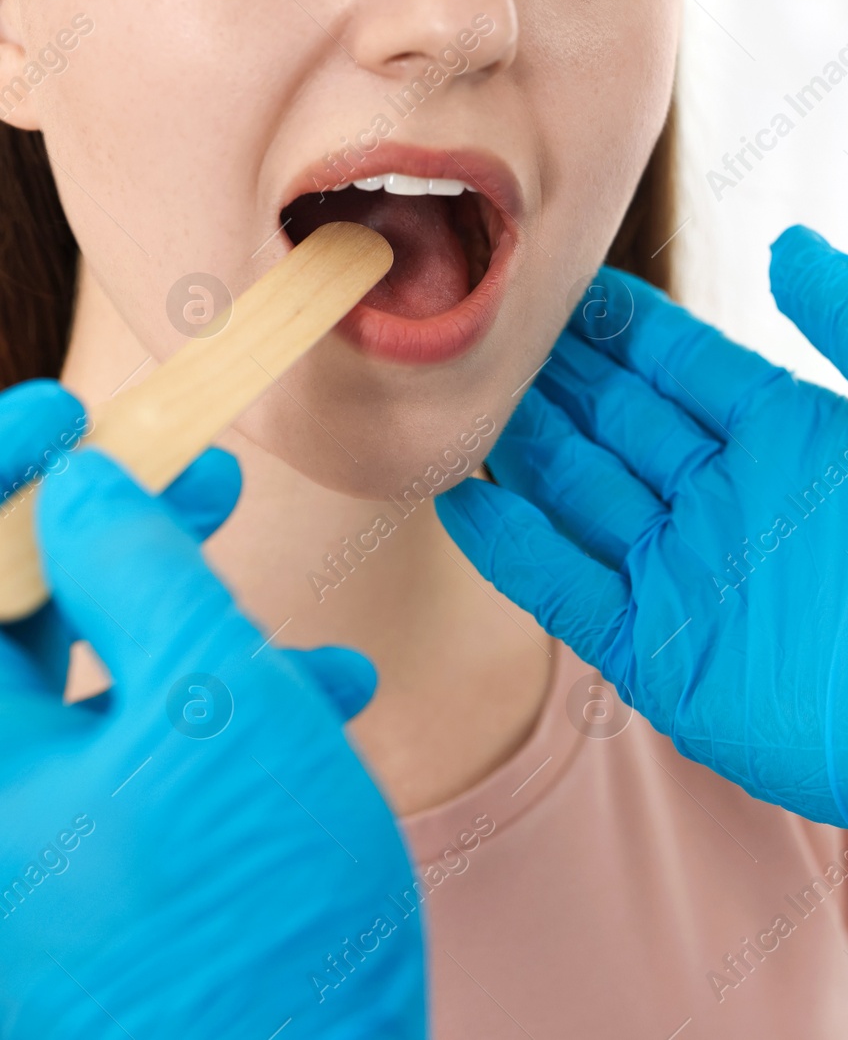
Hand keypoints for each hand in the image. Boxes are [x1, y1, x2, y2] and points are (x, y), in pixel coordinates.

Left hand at [0, 381, 422, 1037]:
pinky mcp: (94, 881)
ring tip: (299, 613)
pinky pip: (128, 766)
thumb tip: (87, 488)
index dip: (1, 475)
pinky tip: (325, 702)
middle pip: (9, 627)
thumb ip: (145, 578)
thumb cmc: (250, 920)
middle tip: (197, 479)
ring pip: (85, 694)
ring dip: (195, 634)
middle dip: (115, 541)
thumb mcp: (220, 709)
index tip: (74, 415)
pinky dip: (218, 722)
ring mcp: (29, 852)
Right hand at [439, 227, 847, 928]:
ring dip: (521, 450)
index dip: (618, 326)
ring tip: (456, 397)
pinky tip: (464, 498)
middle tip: (482, 327)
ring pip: (580, 498)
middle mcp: (729, 501)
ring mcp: (693, 580)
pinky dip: (515, 549)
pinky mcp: (665, 657)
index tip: (555, 278)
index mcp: (788, 437)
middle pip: (616, 425)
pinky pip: (569, 592)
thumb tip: (790, 245)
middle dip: (554, 378)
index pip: (679, 365)